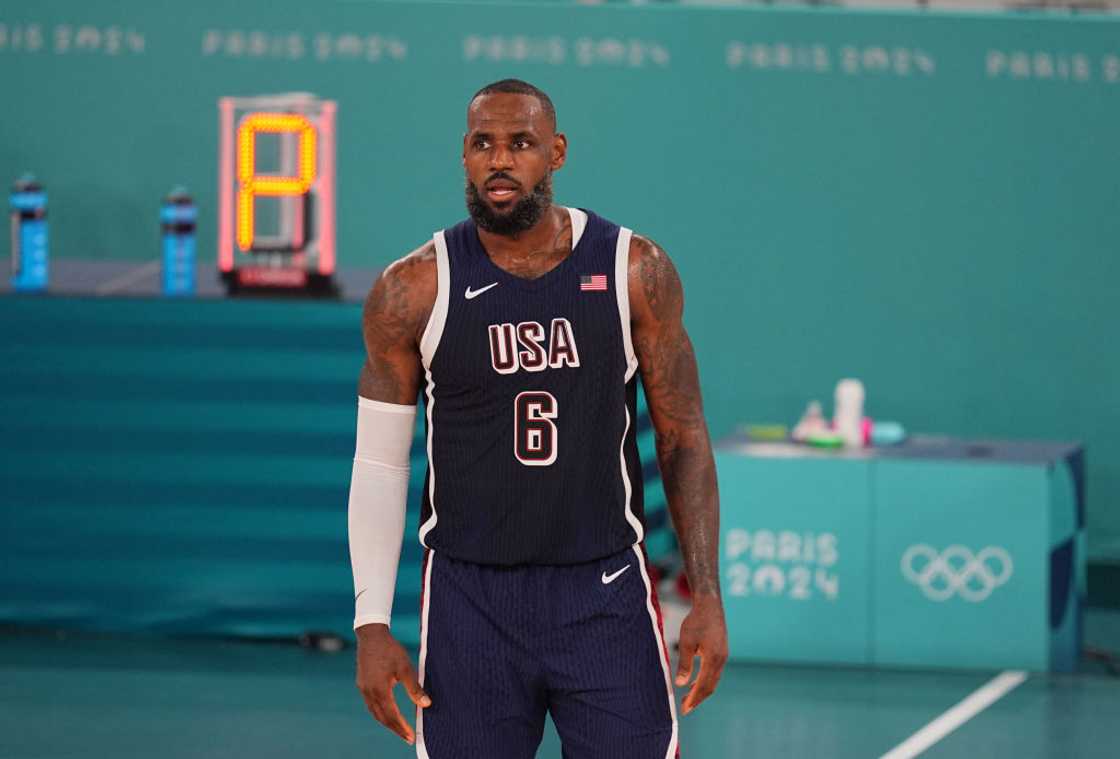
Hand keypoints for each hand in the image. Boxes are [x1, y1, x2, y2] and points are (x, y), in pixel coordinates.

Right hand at [355, 623, 430, 743]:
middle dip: (395, 729)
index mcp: (379, 690)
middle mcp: (369, 692)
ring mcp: (363, 689)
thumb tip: (426, 705)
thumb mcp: (405, 668)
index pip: (392, 716)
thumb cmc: (390, 649)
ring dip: (387, 722)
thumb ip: (415, 688)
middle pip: (382, 718)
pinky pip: (371, 705)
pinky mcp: (362, 684)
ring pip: (375, 713)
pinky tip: (388, 712)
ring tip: (399, 729)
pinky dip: (380, 713)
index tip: (411, 737)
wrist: (371, 635)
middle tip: (407, 737)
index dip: (402, 728)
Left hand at [673, 595, 727, 714]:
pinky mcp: (721, 652)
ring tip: (687, 697)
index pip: (704, 686)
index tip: (685, 710)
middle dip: (698, 698)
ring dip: (701, 690)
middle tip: (685, 708)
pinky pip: (714, 672)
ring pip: (713, 680)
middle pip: (710, 686)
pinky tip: (694, 681)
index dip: (695, 699)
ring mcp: (723, 656)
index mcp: (713, 659)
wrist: (709, 605)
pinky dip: (704, 680)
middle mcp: (721, 660)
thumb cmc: (696, 621)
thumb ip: (685, 664)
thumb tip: (681, 684)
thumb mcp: (686, 642)